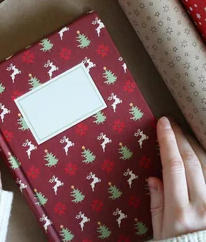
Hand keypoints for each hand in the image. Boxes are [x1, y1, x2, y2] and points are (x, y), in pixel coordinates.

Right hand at [149, 117, 205, 239]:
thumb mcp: (160, 231)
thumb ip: (157, 204)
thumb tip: (153, 178)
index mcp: (179, 211)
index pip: (173, 166)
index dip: (168, 141)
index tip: (163, 124)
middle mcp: (202, 206)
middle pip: (192, 162)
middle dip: (181, 139)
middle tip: (172, 124)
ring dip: (196, 147)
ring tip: (186, 135)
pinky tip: (201, 153)